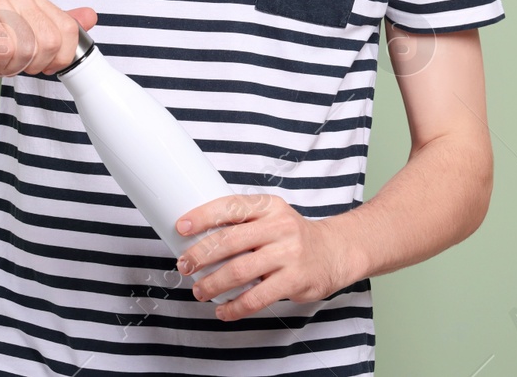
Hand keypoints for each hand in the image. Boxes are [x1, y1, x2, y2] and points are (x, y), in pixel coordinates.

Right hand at [0, 0, 95, 80]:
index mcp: (34, 0)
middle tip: (8, 58)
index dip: (55, 58)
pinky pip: (3, 51)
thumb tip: (91, 16)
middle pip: (50, 43)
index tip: (34, 60)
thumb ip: (58, 28)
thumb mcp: (28, 43)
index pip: (69, 32)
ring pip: (27, 49)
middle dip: (29, 63)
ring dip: (8, 65)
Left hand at [173, 192, 357, 320]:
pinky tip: (223, 310)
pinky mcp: (294, 280)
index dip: (203, 216)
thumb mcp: (272, 217)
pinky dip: (234, 307)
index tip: (181, 227)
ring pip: (239, 271)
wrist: (335, 252)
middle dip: (200, 255)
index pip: (230, 206)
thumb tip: (199, 237)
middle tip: (184, 265)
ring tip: (199, 290)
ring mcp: (288, 254)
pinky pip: (256, 298)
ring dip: (213, 283)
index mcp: (269, 206)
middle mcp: (279, 227)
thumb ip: (244, 223)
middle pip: (230, 241)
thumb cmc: (293, 236)